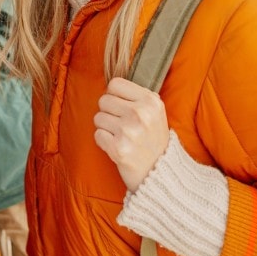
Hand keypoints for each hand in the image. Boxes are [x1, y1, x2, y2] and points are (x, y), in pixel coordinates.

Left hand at [93, 77, 170, 191]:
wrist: (159, 170)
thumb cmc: (153, 138)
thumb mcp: (155, 111)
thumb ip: (136, 96)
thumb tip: (109, 86)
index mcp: (150, 101)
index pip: (114, 84)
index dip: (114, 96)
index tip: (122, 107)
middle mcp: (140, 113)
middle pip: (103, 100)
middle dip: (109, 112)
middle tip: (122, 125)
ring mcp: (129, 131)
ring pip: (98, 117)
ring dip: (106, 128)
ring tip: (122, 136)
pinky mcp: (118, 148)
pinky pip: (97, 135)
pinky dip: (104, 142)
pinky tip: (118, 146)